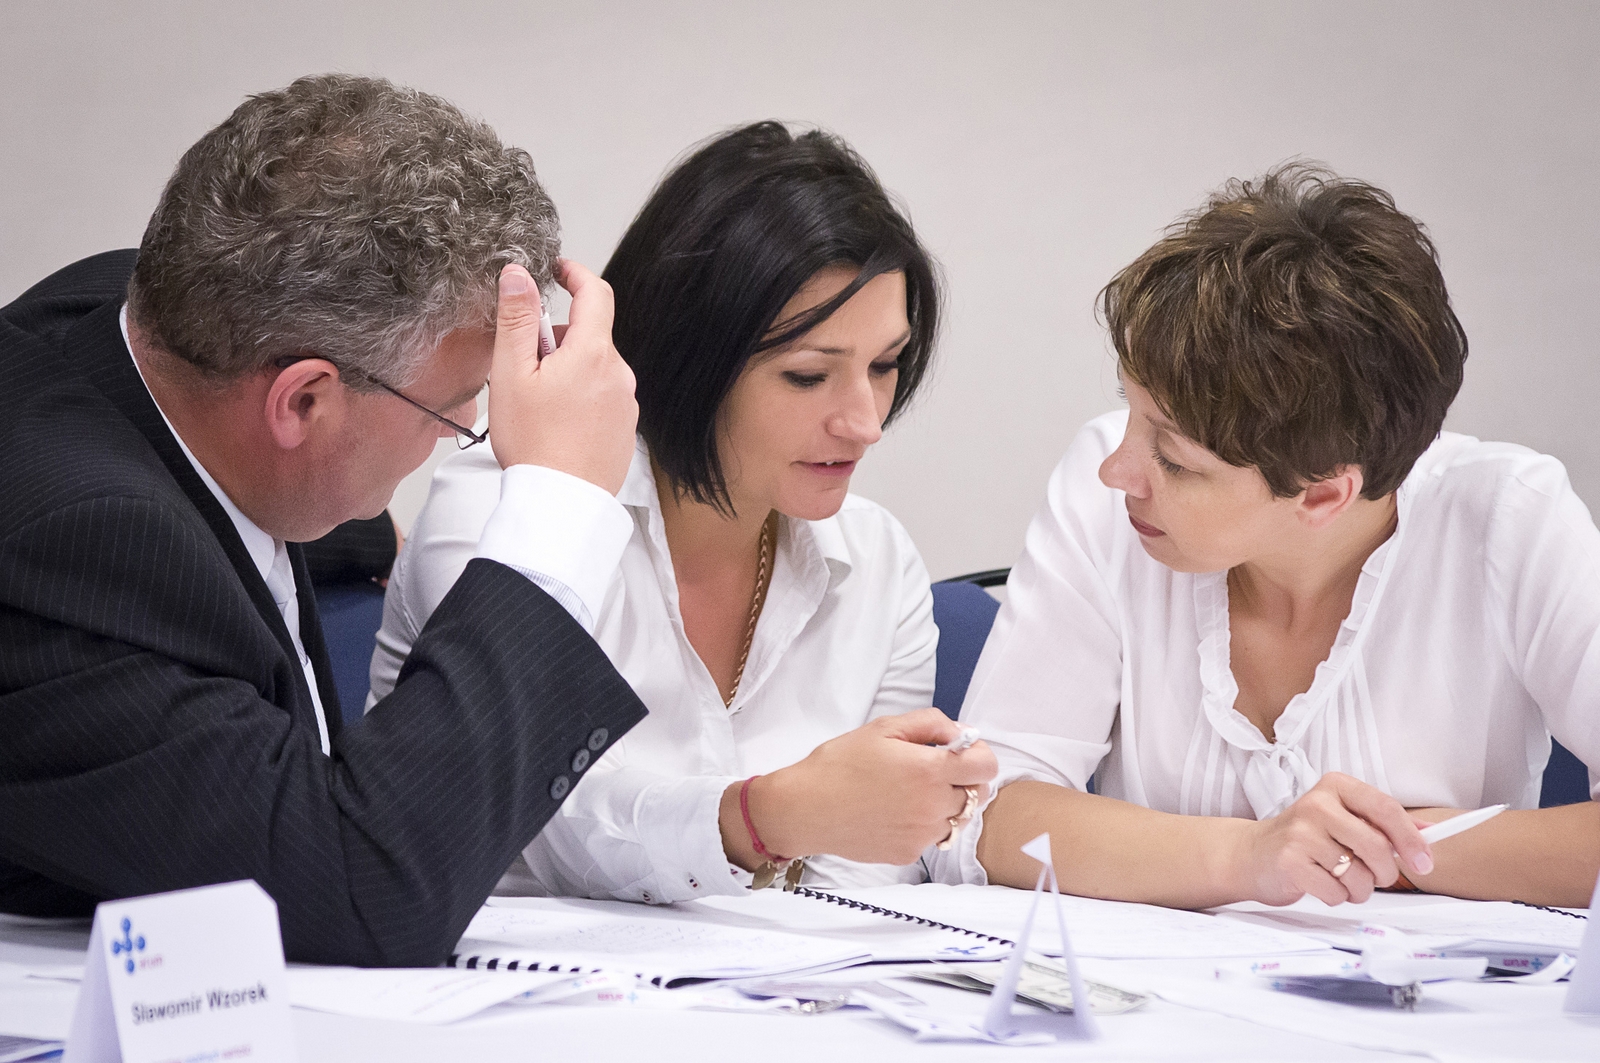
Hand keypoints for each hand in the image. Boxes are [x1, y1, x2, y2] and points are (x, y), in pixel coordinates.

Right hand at [487, 261, 637, 493]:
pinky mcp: (625, 429)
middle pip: (590, 336)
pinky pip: (603, 397)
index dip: (575, 273)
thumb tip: (518, 274)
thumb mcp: (511, 374)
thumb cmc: (533, 443)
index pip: (595, 293)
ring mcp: (627, 404)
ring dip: (568, 370)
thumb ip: (516, 319)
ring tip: (537, 402)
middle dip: (557, 339)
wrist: (560, 504)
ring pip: (596, 368)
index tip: (556, 269)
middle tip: (523, 366)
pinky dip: (581, 397)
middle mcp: (620, 374)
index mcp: (594, 354)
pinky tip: (556, 424)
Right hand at [727, 708, 999, 867]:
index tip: (957, 751)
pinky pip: (932, 837)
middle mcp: (933, 806)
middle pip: (978, 794)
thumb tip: (963, 734)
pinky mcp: (909, 854)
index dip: (977, 754)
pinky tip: (894, 812)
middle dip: (963, 779)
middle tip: (932, 770)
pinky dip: (923, 824)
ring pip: (958, 818)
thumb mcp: (884, 728)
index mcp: (929, 770)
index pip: (987, 766)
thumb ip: (931, 724)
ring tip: (911, 792)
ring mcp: (922, 835)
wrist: (805, 808)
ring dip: (946, 804)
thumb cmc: (840, 763)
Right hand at [1234, 773, 1434, 905]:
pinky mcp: (1289, 861)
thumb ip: (1385, 824)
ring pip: (1358, 875)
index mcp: (1335, 787)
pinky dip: (1336, 897)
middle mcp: (1316, 804)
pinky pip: (1336, 893)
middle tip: (1376, 877)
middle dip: (1385, 872)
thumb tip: (1430, 833)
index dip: (1411, 838)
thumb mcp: (1344, 819)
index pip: (1385, 808)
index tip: (1425, 862)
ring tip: (1340, 879)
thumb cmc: (1307, 838)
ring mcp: (1300, 833)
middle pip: (1377, 846)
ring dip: (1358, 888)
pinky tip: (1320, 884)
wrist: (1254, 854)